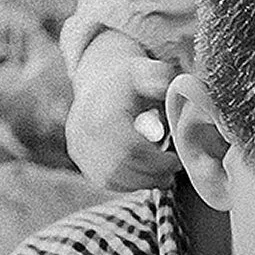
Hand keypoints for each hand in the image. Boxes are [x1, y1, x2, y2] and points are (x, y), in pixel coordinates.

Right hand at [64, 32, 182, 190]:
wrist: (98, 82)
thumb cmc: (129, 81)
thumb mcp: (145, 71)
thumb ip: (158, 77)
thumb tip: (164, 87)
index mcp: (103, 112)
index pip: (131, 148)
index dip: (156, 161)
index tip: (176, 161)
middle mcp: (84, 130)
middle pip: (121, 166)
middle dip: (151, 174)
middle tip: (171, 173)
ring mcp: (78, 145)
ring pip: (111, 178)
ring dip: (141, 181)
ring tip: (161, 176)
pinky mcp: (78, 157)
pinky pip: (103, 180)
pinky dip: (127, 183)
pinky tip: (143, 176)